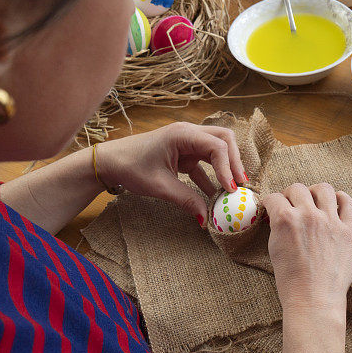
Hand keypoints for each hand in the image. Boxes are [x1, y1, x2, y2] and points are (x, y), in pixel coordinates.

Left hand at [95, 122, 245, 224]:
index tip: (231, 189)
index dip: (227, 168)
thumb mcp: (160, 186)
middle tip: (240, 184)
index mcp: (182, 134)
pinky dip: (213, 176)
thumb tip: (206, 219)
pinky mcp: (184, 153)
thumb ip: (186, 200)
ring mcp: (187, 142)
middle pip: (224, 139)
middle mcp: (188, 133)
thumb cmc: (131, 166)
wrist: (110, 162)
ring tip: (233, 189)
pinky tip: (216, 194)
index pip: (217, 146)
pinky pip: (205, 162)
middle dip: (235, 161)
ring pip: (218, 149)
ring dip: (226, 167)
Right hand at [263, 183, 351, 319]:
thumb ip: (277, 227)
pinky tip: (336, 203)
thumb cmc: (291, 280)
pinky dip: (342, 198)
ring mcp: (330, 221)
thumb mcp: (274, 250)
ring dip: (315, 192)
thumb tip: (279, 215)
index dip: (270, 202)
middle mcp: (308, 215)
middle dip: (290, 195)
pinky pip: (349, 203)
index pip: (274, 198)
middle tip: (291, 205)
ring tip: (313, 201)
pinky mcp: (348, 230)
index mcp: (285, 220)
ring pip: (323, 189)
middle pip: (297, 188)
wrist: (314, 300)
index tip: (272, 207)